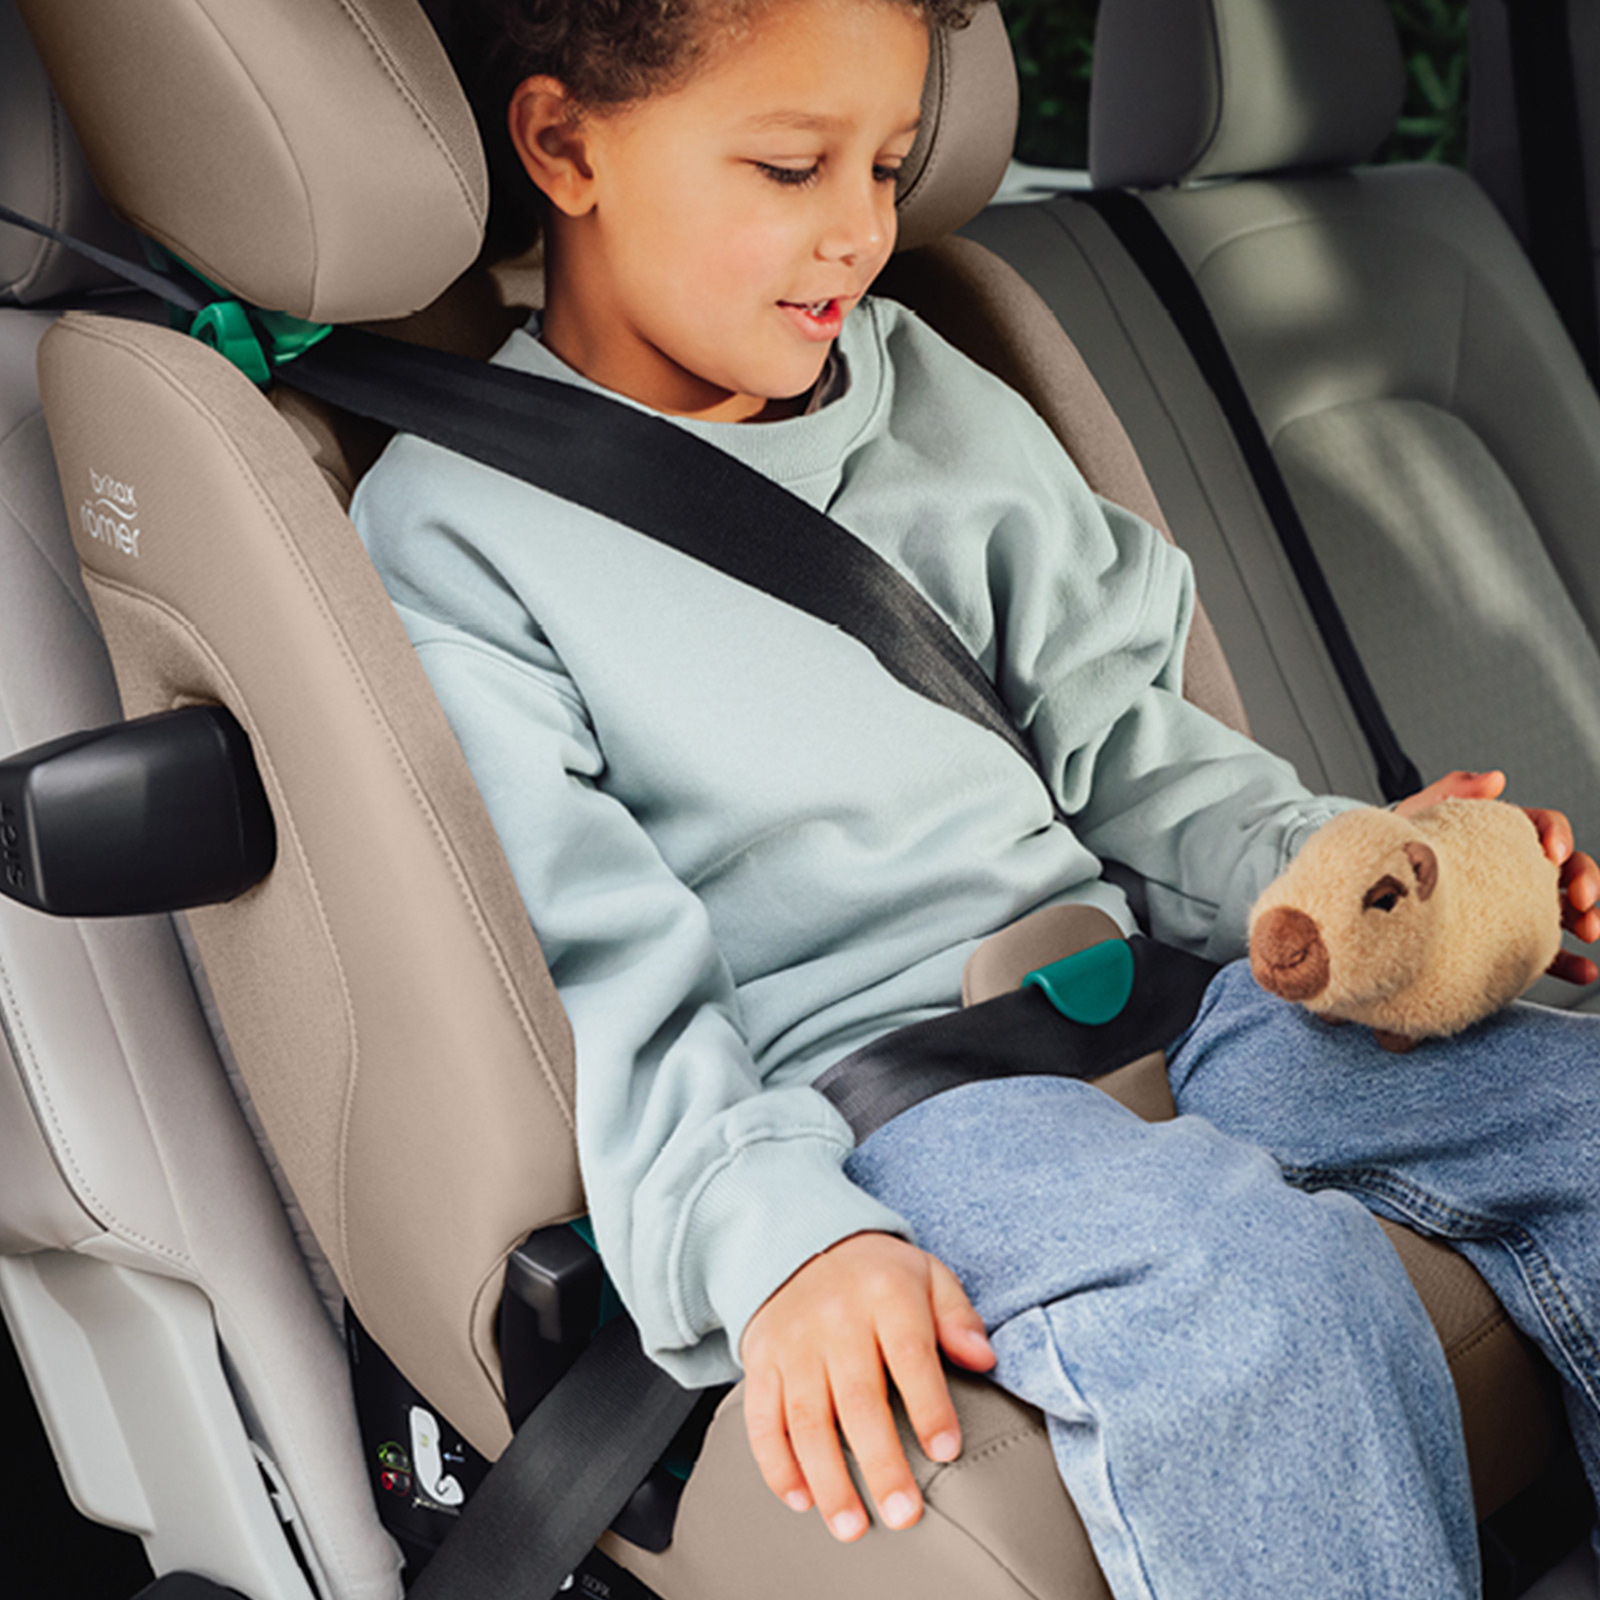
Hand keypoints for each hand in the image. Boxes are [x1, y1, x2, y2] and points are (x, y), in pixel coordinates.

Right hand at [739, 1231, 995, 1541]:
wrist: (801, 1244)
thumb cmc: (877, 1275)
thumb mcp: (926, 1275)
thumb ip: (957, 1317)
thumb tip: (984, 1358)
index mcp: (885, 1295)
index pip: (910, 1355)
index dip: (928, 1406)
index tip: (946, 1452)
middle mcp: (834, 1320)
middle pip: (858, 1399)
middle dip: (880, 1463)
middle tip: (903, 1514)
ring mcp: (793, 1344)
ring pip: (806, 1418)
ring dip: (828, 1478)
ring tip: (852, 1526)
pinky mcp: (761, 1362)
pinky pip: (762, 1418)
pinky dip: (777, 1464)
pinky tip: (801, 1499)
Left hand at [1394, 770, 1599, 984]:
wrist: (1373, 900)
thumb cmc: (1396, 855)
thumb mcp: (1417, 818)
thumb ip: (1453, 792)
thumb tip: (1494, 778)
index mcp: (1500, 834)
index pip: (1544, 827)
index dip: (1557, 836)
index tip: (1553, 854)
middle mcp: (1515, 869)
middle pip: (1567, 869)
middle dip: (1584, 881)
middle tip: (1581, 900)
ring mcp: (1516, 906)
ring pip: (1565, 911)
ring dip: (1586, 919)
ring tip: (1588, 932)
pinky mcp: (1510, 943)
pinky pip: (1547, 954)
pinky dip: (1570, 963)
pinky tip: (1584, 972)